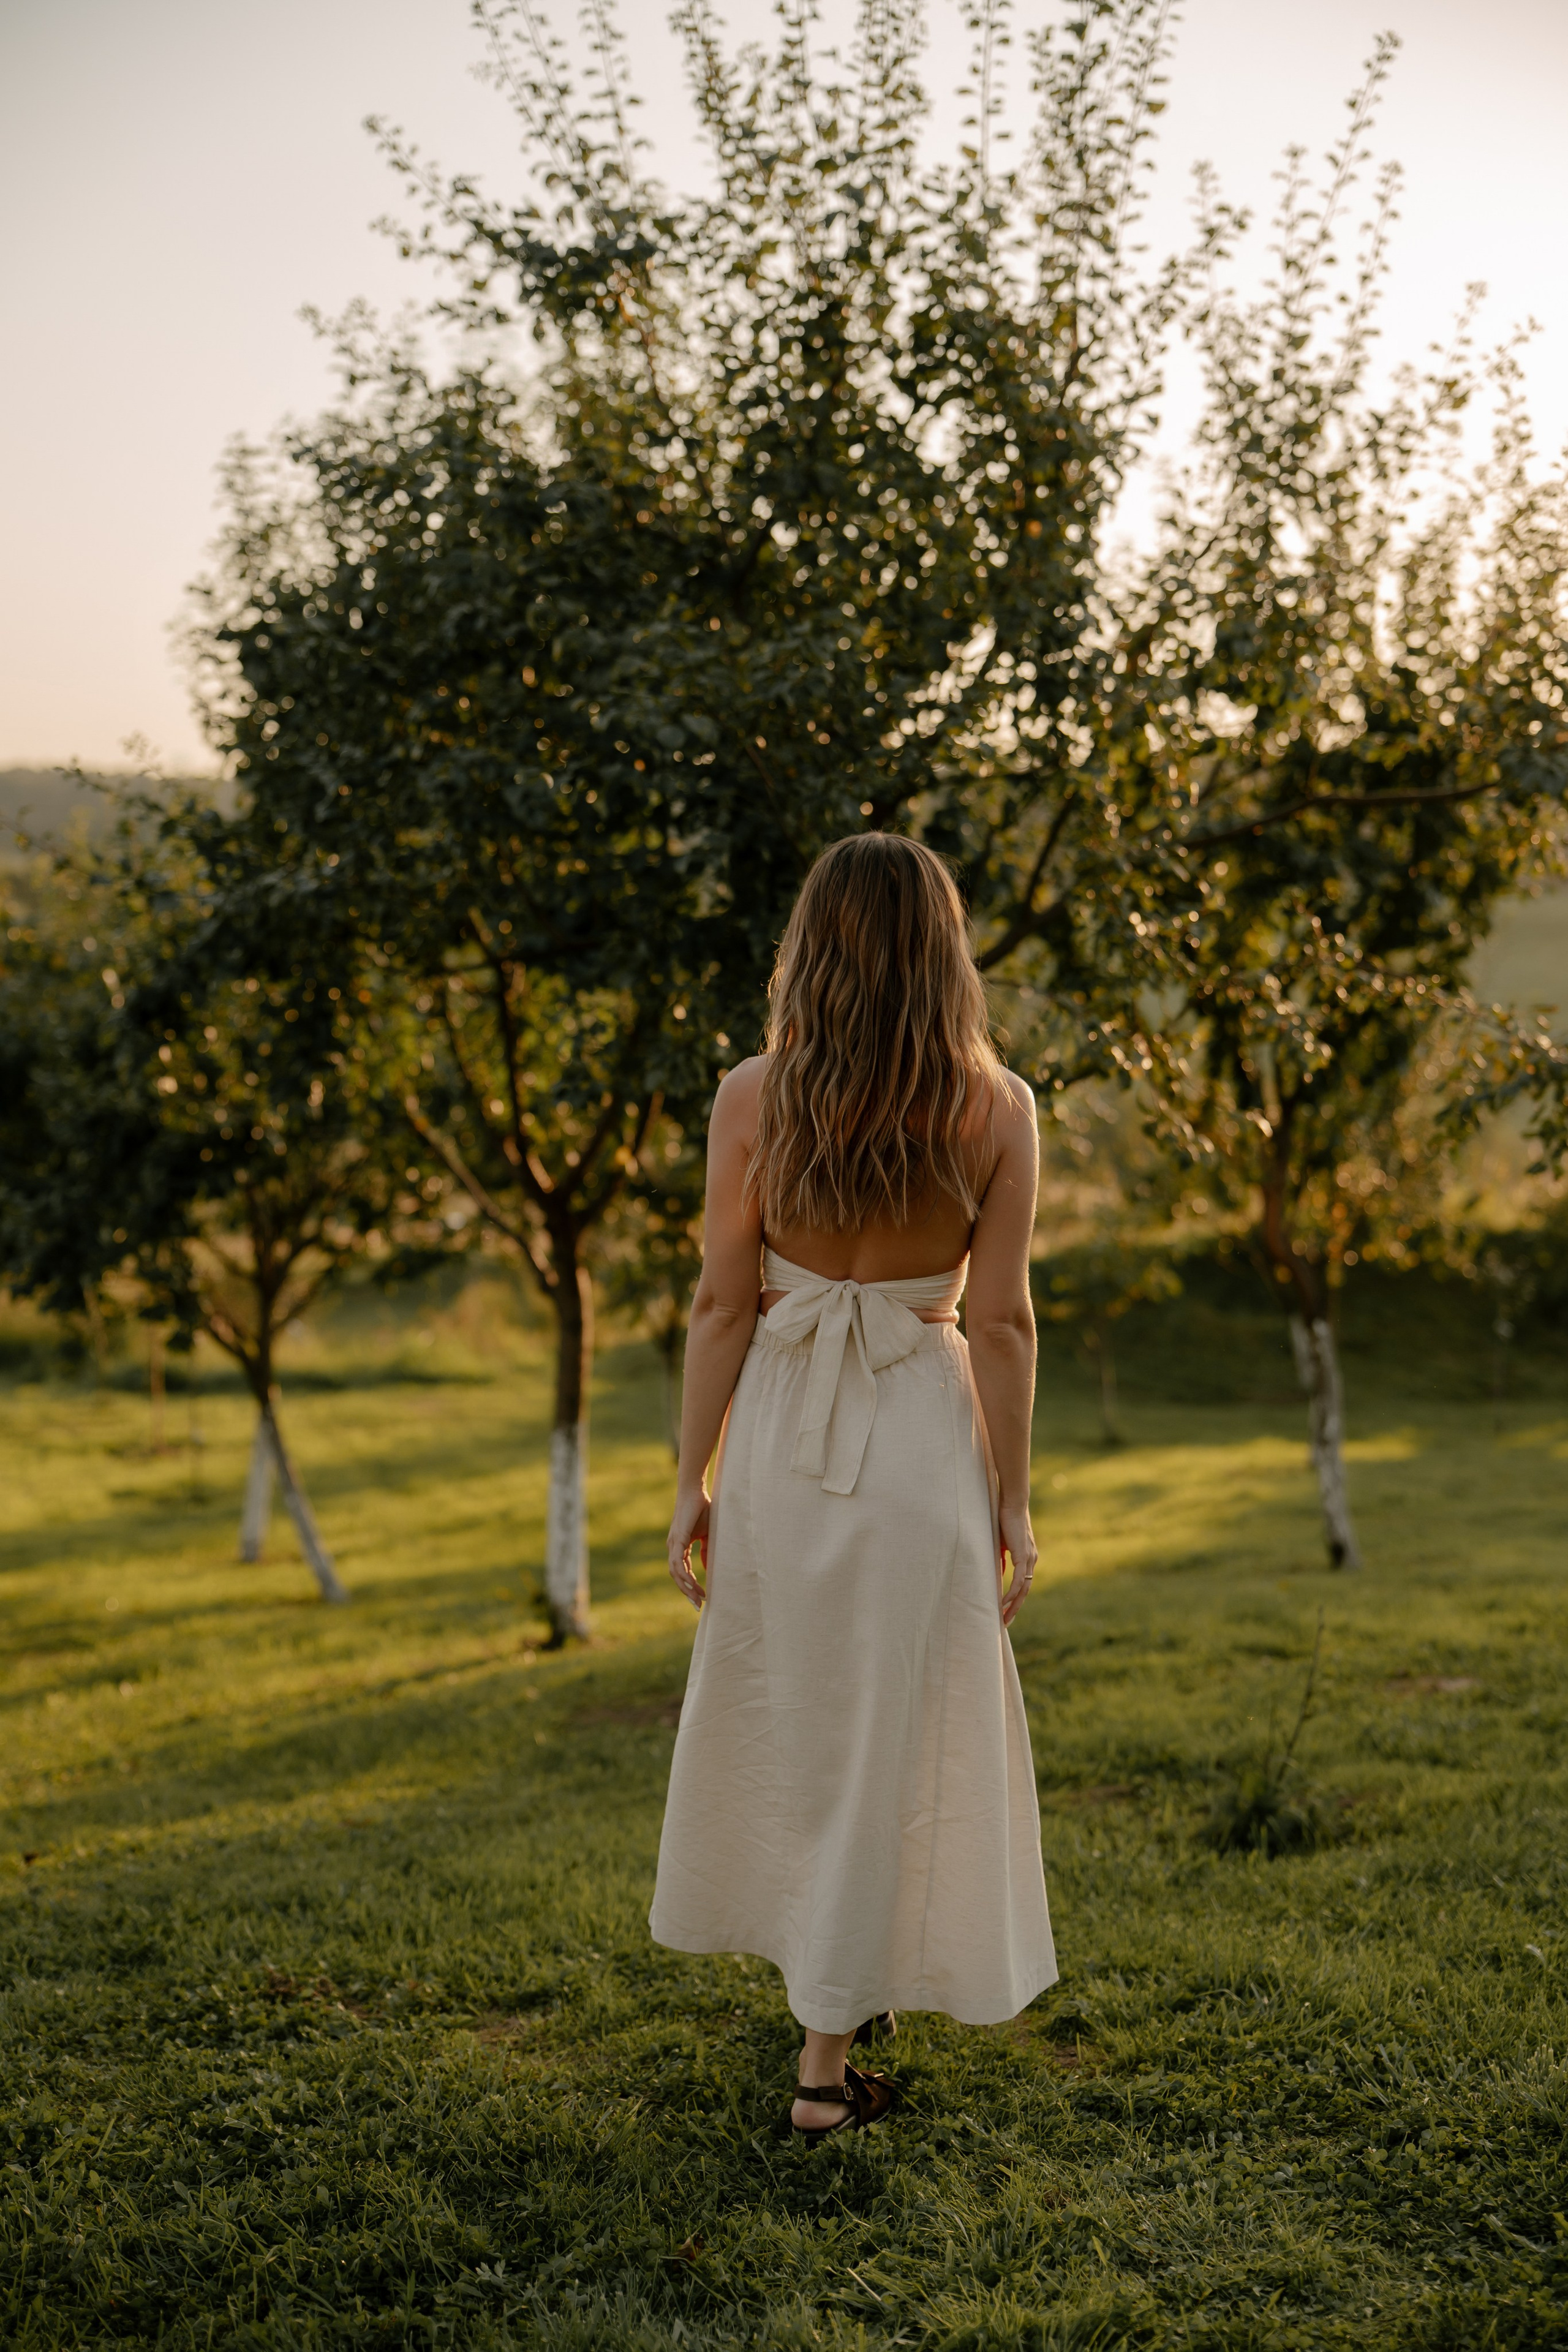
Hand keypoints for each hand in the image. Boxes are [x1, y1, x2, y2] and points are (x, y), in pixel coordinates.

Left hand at [667, 1484, 710, 1609]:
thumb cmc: (702, 1509)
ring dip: (687, 1587)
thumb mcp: (707, 1535)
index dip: (691, 1585)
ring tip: (698, 1598)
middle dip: (687, 1592)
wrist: (695, 1491)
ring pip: (676, 1573)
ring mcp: (673, 1544)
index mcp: (679, 1546)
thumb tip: (707, 1569)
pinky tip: (692, 1585)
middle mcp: (673, 1547)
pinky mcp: (677, 1539)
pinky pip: (678, 1563)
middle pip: (677, 1576)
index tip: (701, 1598)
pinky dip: (684, 1575)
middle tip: (698, 1606)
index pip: (683, 1571)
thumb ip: (706, 1551)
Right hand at [998, 1500, 1036, 1628]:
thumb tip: (999, 1572)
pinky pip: (1018, 1581)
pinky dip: (1011, 1593)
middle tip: (1005, 1622)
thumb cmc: (1004, 1520)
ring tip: (1003, 1618)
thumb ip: (1002, 1559)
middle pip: (1025, 1591)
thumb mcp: (1002, 1544)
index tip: (1006, 1610)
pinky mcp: (1023, 1556)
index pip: (1023, 1584)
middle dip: (1014, 1608)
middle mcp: (1031, 1560)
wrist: (1012, 1503)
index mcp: (1027, 1557)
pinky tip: (1003, 1602)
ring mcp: (1029, 1559)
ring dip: (1013, 1605)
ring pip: (1023, 1589)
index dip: (1015, 1599)